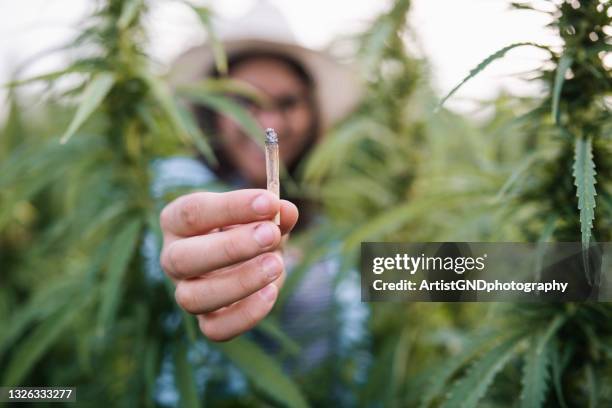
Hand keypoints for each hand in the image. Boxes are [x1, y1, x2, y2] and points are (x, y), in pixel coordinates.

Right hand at [159, 189, 298, 340]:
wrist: (251, 257)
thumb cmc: (250, 226)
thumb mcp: (261, 214)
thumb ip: (273, 212)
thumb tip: (286, 212)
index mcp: (176, 221)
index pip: (193, 212)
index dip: (232, 206)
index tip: (269, 202)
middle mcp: (172, 258)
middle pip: (182, 258)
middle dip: (231, 247)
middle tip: (271, 234)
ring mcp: (185, 292)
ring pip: (193, 298)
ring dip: (238, 282)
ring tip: (276, 265)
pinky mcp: (206, 321)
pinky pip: (215, 329)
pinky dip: (245, 315)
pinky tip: (271, 292)